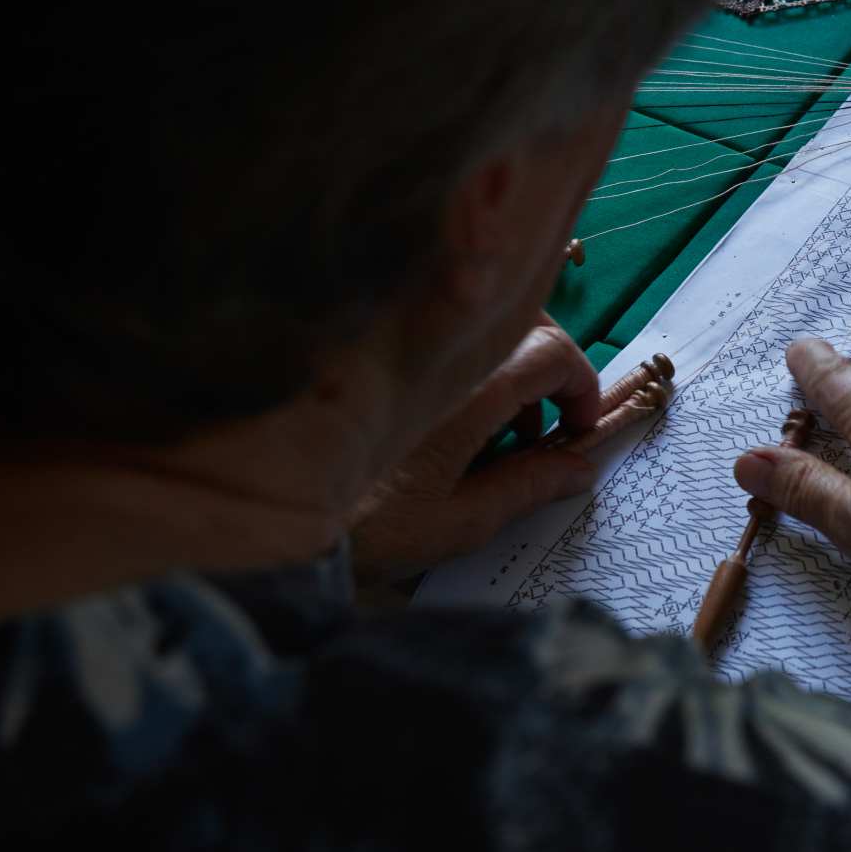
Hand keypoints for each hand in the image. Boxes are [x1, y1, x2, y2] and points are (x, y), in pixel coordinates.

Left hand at [351, 317, 601, 581]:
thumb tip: (580, 467)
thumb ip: (526, 487)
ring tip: (505, 430)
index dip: (580, 387)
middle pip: (523, 325)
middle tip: (547, 426)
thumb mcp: (458, 522)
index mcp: (470, 394)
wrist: (270, 516)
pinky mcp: (380, 357)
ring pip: (484, 328)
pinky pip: (444, 340)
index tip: (577, 430)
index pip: (552, 355)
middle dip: (550, 368)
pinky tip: (459, 421)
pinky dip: (471, 369)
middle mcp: (442, 356)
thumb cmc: (366, 526)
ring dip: (512, 368)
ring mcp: (409, 350)